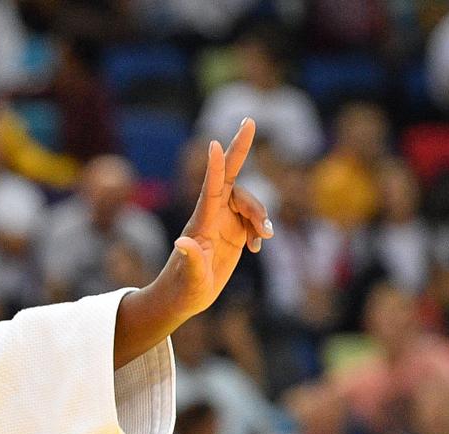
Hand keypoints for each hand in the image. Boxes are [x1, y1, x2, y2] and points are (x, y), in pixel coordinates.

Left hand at [156, 118, 270, 318]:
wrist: (183, 297)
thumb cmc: (183, 289)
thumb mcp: (190, 279)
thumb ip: (190, 260)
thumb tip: (183, 243)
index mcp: (202, 223)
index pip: (211, 189)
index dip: (214, 167)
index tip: (214, 143)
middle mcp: (212, 216)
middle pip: (230, 178)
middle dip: (240, 150)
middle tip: (250, 120)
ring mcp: (223, 222)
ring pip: (249, 202)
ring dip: (262, 215)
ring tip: (265, 238)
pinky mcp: (233, 232)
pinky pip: (253, 221)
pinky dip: (261, 231)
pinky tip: (257, 248)